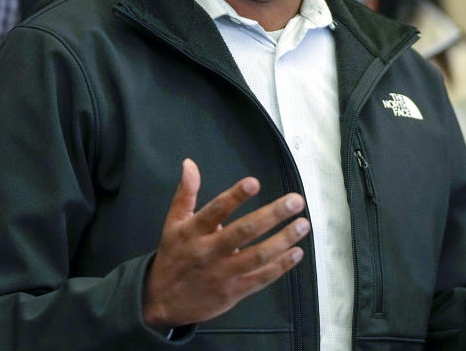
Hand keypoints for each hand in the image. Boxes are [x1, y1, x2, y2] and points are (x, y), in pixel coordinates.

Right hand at [142, 159, 309, 329]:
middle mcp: (209, 251)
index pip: (216, 210)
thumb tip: (189, 163)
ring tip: (303, 224)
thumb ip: (185, 193)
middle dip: (272, 215)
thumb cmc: (173, 256)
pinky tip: (296, 252)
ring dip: (283, 240)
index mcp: (193, 231)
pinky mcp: (234, 292)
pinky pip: (261, 278)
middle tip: (295, 201)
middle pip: (244, 232)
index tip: (254, 183)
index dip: (235, 196)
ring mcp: (223, 273)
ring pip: (257, 256)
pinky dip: (280, 266)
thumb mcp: (173, 223)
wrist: (162, 301)